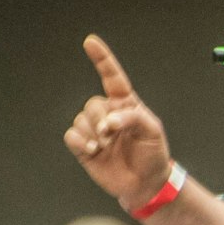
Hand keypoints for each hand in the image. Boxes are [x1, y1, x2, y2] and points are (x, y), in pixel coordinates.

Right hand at [65, 35, 174, 211]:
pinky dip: (80, 141)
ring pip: (81, 119)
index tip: (90, 41)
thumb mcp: (152, 130)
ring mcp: (94, 130)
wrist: (145, 183)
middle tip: (112, 134)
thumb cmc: (152, 153)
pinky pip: (71, 135)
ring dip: (93, 133)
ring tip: (106, 146)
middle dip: (101, 118)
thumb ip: (132, 117)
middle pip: (92, 103)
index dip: (102, 59)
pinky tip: (93, 150)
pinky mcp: (84, 147)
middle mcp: (107, 113)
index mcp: (125, 104)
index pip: (112, 77)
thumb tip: (107, 121)